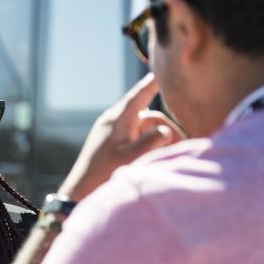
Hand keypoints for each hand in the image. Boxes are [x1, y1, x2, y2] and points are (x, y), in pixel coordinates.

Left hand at [58, 74, 184, 200]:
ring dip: (161, 141)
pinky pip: (138, 139)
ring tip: (170, 159)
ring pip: (147, 130)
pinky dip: (150, 146)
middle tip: (184, 149)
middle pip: (151, 118)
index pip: (140, 94)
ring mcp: (115, 134)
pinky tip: (156, 161)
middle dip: (169, 131)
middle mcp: (116, 122)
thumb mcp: (131, 157)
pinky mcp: (114, 145)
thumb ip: (152, 140)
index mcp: (118, 119)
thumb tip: (167, 130)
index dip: (154, 82)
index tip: (164, 70)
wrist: (79, 193)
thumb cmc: (103, 175)